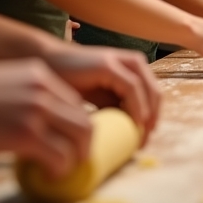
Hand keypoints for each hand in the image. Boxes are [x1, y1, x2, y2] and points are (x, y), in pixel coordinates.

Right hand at [0, 58, 93, 179]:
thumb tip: (36, 126)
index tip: (70, 143)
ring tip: (63, 171)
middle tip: (75, 161)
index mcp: (42, 76)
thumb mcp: (4, 84)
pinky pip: (59, 156)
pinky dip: (59, 170)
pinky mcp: (25, 134)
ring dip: (75, 159)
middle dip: (84, 146)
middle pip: (84, 122)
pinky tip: (48, 176)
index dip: (76, 127)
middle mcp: (46, 91)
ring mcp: (38, 111)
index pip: (76, 104)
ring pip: (79, 139)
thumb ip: (26, 99)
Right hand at [41, 41, 161, 140]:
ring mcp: (121, 61)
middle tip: (144, 142)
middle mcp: (133, 62)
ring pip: (148, 90)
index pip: (153, 95)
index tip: (146, 138)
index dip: (154, 117)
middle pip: (155, 94)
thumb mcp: (101, 99)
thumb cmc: (73, 83)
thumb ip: (118, 108)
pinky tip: (132, 123)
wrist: (48, 65)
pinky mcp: (108, 65)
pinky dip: (136, 106)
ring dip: (148, 116)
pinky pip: (131, 87)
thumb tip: (134, 131)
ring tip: (139, 137)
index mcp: (133, 69)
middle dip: (153, 119)